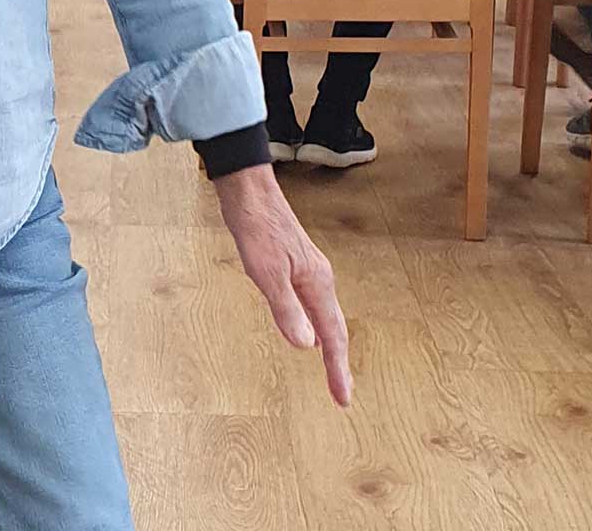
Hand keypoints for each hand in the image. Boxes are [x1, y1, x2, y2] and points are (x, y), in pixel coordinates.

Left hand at [215, 165, 350, 406]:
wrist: (249, 192)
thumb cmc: (256, 229)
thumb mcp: (265, 273)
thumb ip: (286, 309)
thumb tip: (305, 346)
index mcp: (317, 283)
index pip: (332, 336)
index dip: (336, 369)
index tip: (342, 399)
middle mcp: (319, 279)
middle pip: (334, 329)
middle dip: (338, 363)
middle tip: (340, 394)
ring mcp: (309, 271)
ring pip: (326, 316)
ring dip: (330, 345)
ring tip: (332, 369)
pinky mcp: (296, 266)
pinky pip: (313, 305)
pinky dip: (316, 325)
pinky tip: (307, 331)